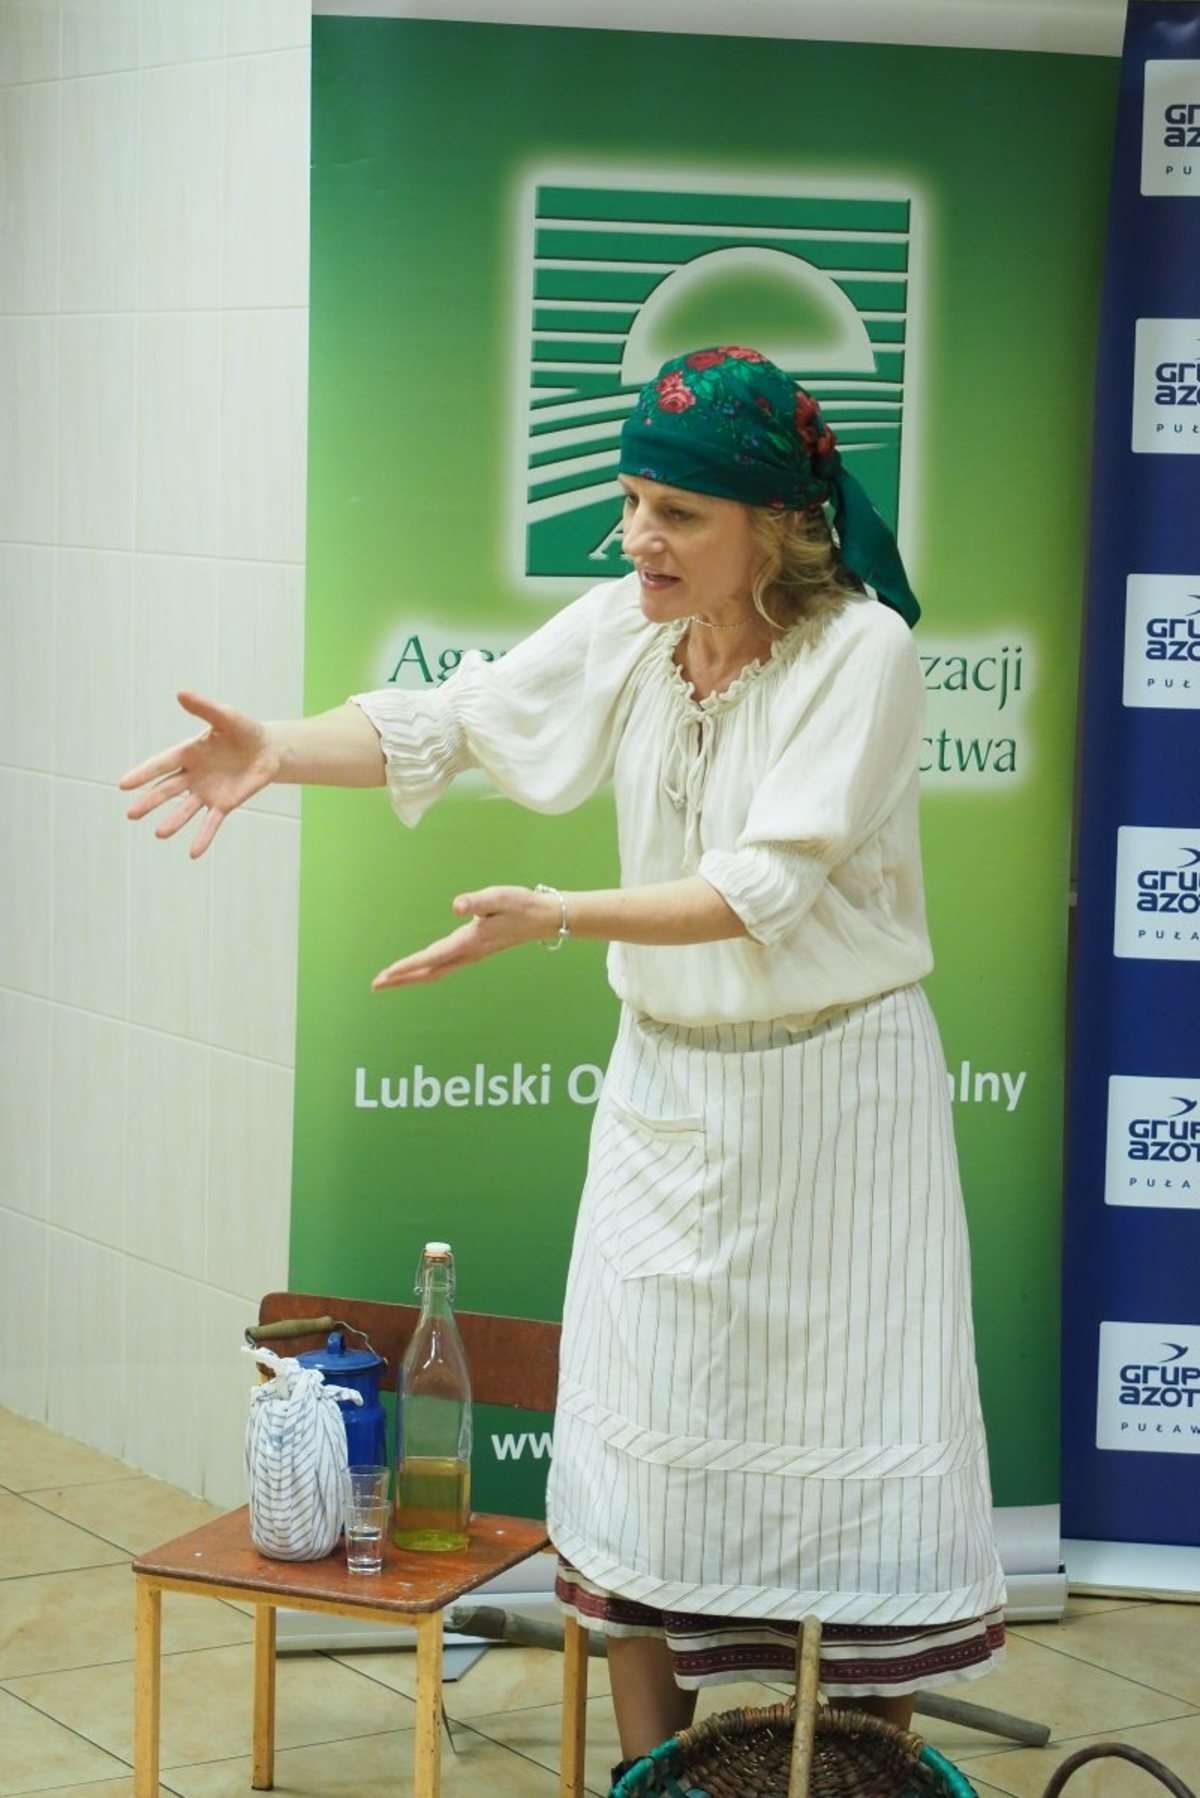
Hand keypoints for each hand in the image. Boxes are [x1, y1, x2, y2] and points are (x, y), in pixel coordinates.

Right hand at [118, 692, 280, 859]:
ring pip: (185, 809)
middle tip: (131, 813)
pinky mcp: (224, 804)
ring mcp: (206, 792)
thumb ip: (205, 708)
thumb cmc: (244, 731)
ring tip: (159, 834)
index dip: (143, 774)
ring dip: (173, 822)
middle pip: (167, 789)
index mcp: (188, 753)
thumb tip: (181, 693)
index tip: (122, 785)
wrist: (268, 750)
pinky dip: (203, 837)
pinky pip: (211, 823)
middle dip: (150, 801)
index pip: (161, 764)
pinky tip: (194, 853)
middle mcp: (193, 775)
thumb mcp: (226, 717)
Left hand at [372, 886, 558, 988]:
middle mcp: (468, 953)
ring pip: (435, 972)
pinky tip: (418, 970)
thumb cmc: (521, 904)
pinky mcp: (473, 952)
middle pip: (428, 972)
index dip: (408, 965)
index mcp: (469, 942)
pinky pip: (442, 967)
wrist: (543, 918)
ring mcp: (471, 955)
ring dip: (411, 977)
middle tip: (375, 985)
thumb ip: (477, 901)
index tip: (386, 974)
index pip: (432, 957)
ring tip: (389, 981)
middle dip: (402, 979)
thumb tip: (456, 906)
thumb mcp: (499, 897)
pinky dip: (425, 971)